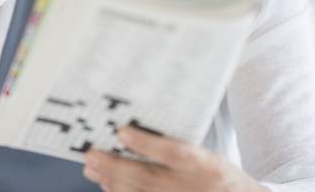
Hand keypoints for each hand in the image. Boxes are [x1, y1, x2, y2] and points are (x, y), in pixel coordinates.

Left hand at [82, 126, 266, 191]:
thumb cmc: (223, 178)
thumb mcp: (210, 156)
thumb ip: (181, 146)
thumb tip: (140, 129)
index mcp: (205, 166)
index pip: (174, 153)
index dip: (147, 143)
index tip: (122, 132)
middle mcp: (192, 186)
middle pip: (148, 177)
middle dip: (116, 166)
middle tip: (92, 154)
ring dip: (112, 181)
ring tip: (92, 168)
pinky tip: (107, 185)